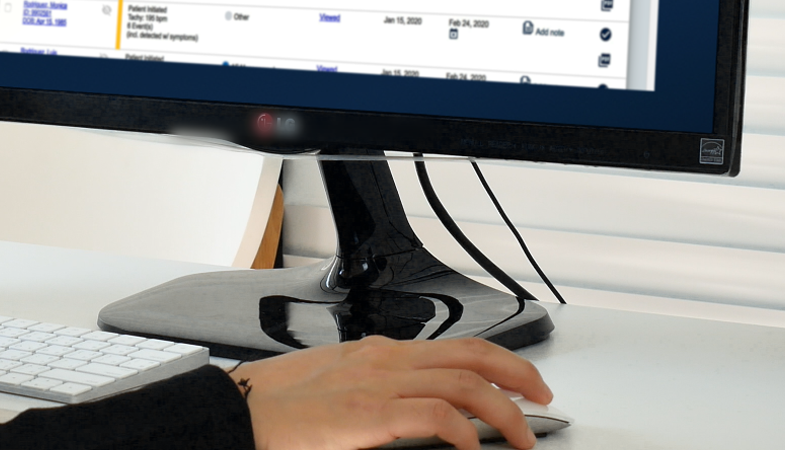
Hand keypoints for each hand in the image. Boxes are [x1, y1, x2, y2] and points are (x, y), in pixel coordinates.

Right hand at [232, 336, 551, 449]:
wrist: (241, 411)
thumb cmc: (278, 406)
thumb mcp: (336, 387)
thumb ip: (377, 392)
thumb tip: (411, 413)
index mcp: (378, 353)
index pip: (455, 345)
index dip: (499, 361)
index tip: (522, 382)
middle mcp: (384, 360)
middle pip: (472, 355)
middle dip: (519, 375)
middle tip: (543, 399)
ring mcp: (377, 384)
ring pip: (464, 382)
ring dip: (504, 410)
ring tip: (522, 435)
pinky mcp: (368, 413)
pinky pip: (435, 415)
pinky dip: (464, 430)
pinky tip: (472, 446)